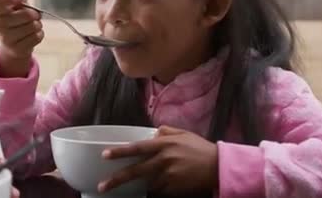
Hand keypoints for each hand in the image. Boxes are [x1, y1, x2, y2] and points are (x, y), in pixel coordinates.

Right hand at [0, 0, 42, 76]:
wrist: (13, 44)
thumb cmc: (16, 20)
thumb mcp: (16, 6)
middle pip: (25, 14)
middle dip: (35, 14)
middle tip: (35, 15)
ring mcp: (6, 38)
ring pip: (33, 26)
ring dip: (38, 24)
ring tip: (34, 25)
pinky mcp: (17, 49)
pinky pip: (36, 37)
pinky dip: (40, 34)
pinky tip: (34, 34)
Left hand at [99, 126, 218, 195]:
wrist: (218, 166)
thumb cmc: (200, 148)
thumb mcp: (183, 133)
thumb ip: (165, 131)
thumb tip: (152, 133)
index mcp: (164, 144)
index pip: (137, 148)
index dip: (120, 152)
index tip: (105, 155)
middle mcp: (164, 160)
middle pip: (135, 171)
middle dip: (117, 180)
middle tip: (102, 186)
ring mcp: (168, 176)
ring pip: (147, 182)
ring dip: (143, 182)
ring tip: (150, 179)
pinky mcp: (174, 189)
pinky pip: (159, 190)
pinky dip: (157, 187)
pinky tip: (166, 181)